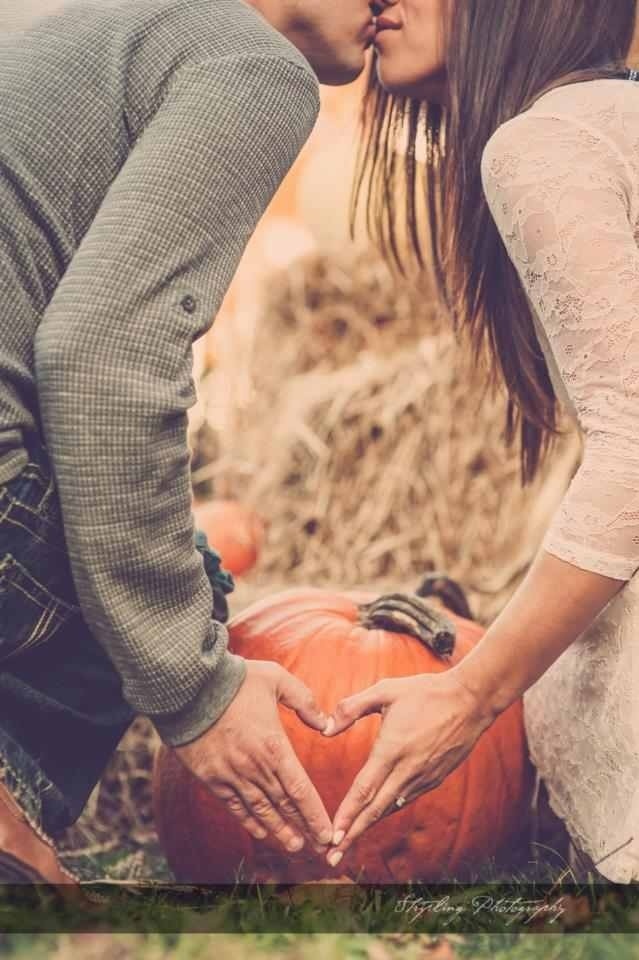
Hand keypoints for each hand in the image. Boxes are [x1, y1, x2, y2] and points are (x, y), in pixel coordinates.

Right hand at [173, 660, 333, 853]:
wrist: (188, 687)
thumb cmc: (236, 680)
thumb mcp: (277, 679)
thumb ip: (304, 701)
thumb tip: (326, 723)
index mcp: (274, 746)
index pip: (299, 789)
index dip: (314, 814)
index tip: (327, 832)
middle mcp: (254, 767)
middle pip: (283, 804)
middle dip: (303, 827)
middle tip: (319, 848)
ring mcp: (231, 775)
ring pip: (260, 810)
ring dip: (279, 829)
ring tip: (295, 846)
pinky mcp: (211, 777)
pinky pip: (234, 805)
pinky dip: (248, 820)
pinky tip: (261, 831)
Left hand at [321, 671, 495, 865]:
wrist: (471, 700)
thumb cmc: (426, 692)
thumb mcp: (385, 691)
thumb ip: (352, 707)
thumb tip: (325, 728)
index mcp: (392, 749)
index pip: (364, 790)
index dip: (347, 815)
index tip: (332, 835)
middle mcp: (408, 770)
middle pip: (375, 809)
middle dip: (352, 834)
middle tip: (331, 857)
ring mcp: (423, 776)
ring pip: (390, 807)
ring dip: (368, 825)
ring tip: (348, 842)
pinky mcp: (434, 777)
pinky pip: (406, 798)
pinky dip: (388, 810)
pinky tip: (376, 815)